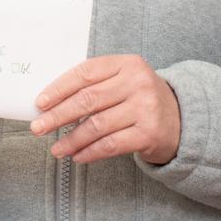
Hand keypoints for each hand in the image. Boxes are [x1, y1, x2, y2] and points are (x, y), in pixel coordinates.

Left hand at [30, 54, 180, 165]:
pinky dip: (90, 152)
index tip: (40, 102)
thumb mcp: (125, 80)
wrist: (181, 120)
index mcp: (128, 64)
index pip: (86, 73)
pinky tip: (77, 156)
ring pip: (96, 125)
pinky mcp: (149, 134)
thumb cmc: (141, 99)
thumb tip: (51, 103)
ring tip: (56, 148)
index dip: (59, 88)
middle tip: (38, 127)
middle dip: (58, 115)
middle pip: (88, 100)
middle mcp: (138, 83)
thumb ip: (96, 84)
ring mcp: (145, 109)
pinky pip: (111, 145)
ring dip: (71, 139)